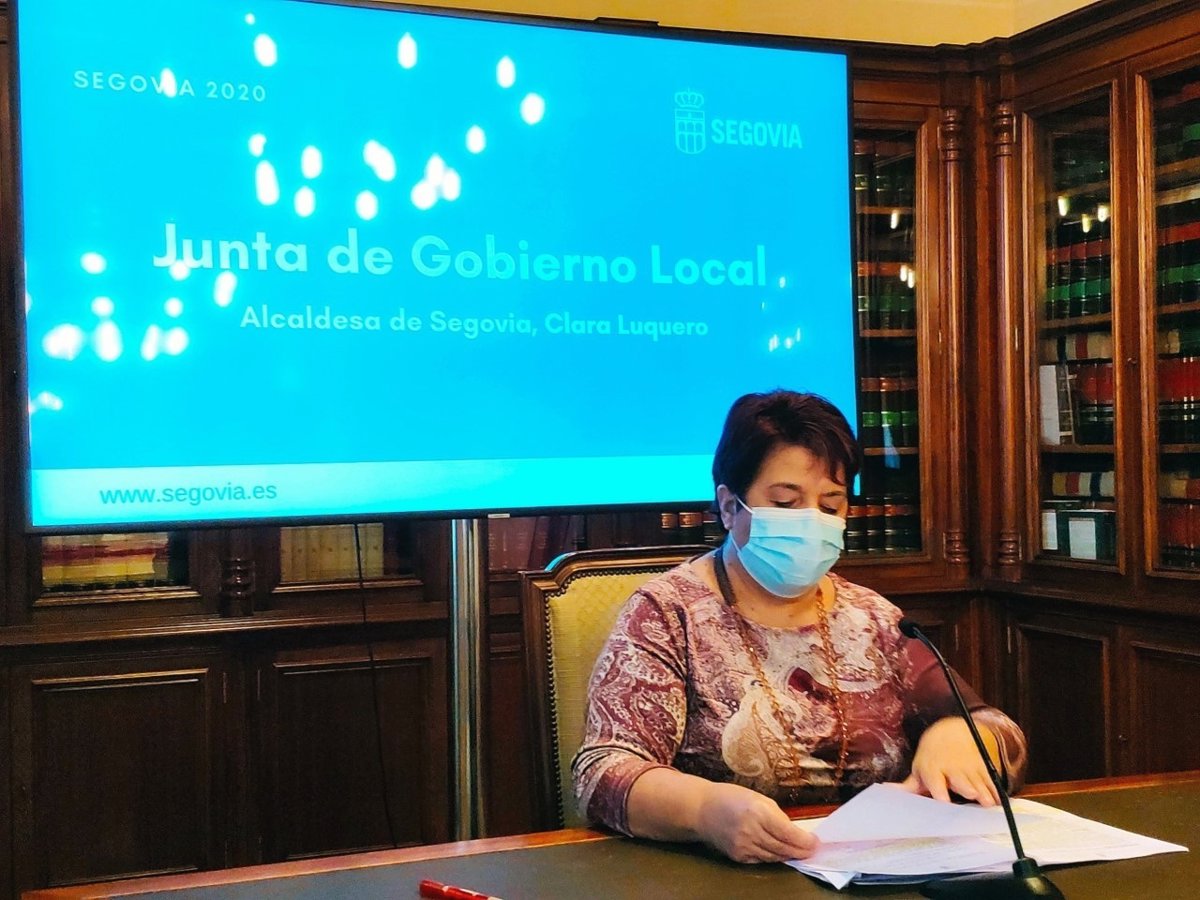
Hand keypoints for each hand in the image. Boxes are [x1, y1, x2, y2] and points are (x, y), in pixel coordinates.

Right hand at [695, 781, 819, 862]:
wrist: (701, 809)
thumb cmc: (731, 797)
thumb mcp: (758, 798)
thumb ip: (776, 815)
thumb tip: (793, 831)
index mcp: (759, 812)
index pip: (789, 833)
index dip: (805, 841)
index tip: (815, 843)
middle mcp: (752, 831)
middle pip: (784, 848)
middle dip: (801, 851)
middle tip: (811, 851)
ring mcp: (743, 846)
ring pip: (774, 857)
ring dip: (788, 855)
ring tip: (798, 852)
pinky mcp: (738, 856)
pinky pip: (761, 859)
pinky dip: (772, 857)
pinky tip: (778, 852)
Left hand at [899, 716, 1001, 806]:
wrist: (952, 734)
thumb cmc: (933, 759)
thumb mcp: (920, 769)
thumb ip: (908, 787)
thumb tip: (888, 794)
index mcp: (932, 769)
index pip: (936, 779)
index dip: (940, 790)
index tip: (944, 800)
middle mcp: (952, 768)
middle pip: (960, 780)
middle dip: (966, 787)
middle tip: (972, 795)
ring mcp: (969, 768)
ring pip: (978, 781)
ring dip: (983, 792)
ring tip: (988, 802)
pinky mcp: (983, 768)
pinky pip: (991, 781)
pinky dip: (995, 792)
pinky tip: (998, 802)